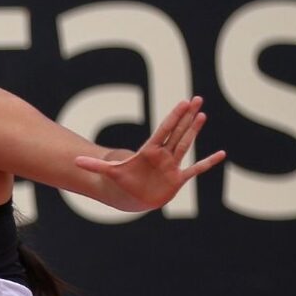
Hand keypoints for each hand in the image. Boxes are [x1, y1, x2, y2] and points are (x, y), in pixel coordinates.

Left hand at [74, 96, 226, 210]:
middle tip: (197, 98)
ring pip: (186, 145)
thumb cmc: (122, 182)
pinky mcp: (177, 179)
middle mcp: (163, 155)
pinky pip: (196, 170)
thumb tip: (75, 162)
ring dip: (194, 131)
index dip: (174, 117)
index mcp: (149, 151)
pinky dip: (207, 163)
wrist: (131, 197)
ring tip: (203, 114)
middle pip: (177, 132)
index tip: (183, 102)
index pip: (164, 130)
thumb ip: (95, 166)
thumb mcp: (109, 174)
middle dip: (187, 117)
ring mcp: (171, 166)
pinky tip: (221, 154)